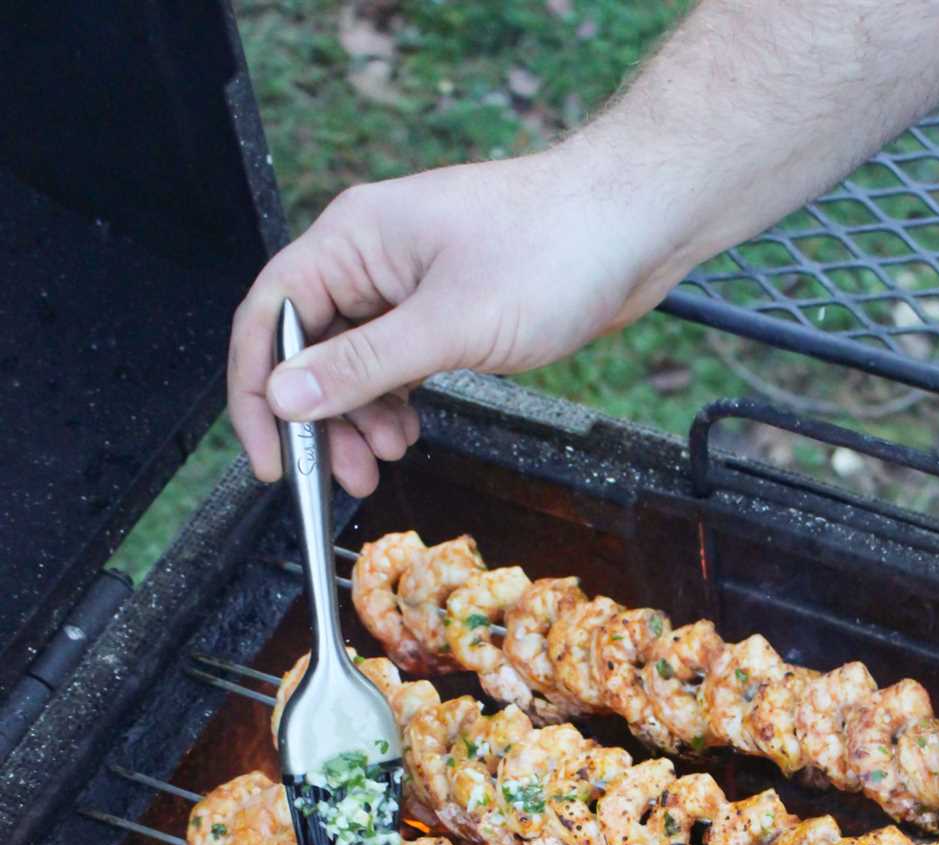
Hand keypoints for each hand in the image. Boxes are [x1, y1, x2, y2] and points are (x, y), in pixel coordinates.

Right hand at [228, 143, 677, 496]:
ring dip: (358, 418)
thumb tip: (287, 398)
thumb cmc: (553, 249)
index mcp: (352, 239)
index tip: (273, 458)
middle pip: (307, 346)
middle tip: (340, 477)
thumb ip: (363, 366)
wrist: (633, 227)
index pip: (270, 316)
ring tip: (383, 460)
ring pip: (353, 362)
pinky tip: (408, 432)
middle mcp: (370, 257)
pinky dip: (393, 402)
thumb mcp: (449, 324)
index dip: (258, 390)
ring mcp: (407, 283)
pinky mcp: (443, 307)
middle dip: (318, 417)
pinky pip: (393, 363)